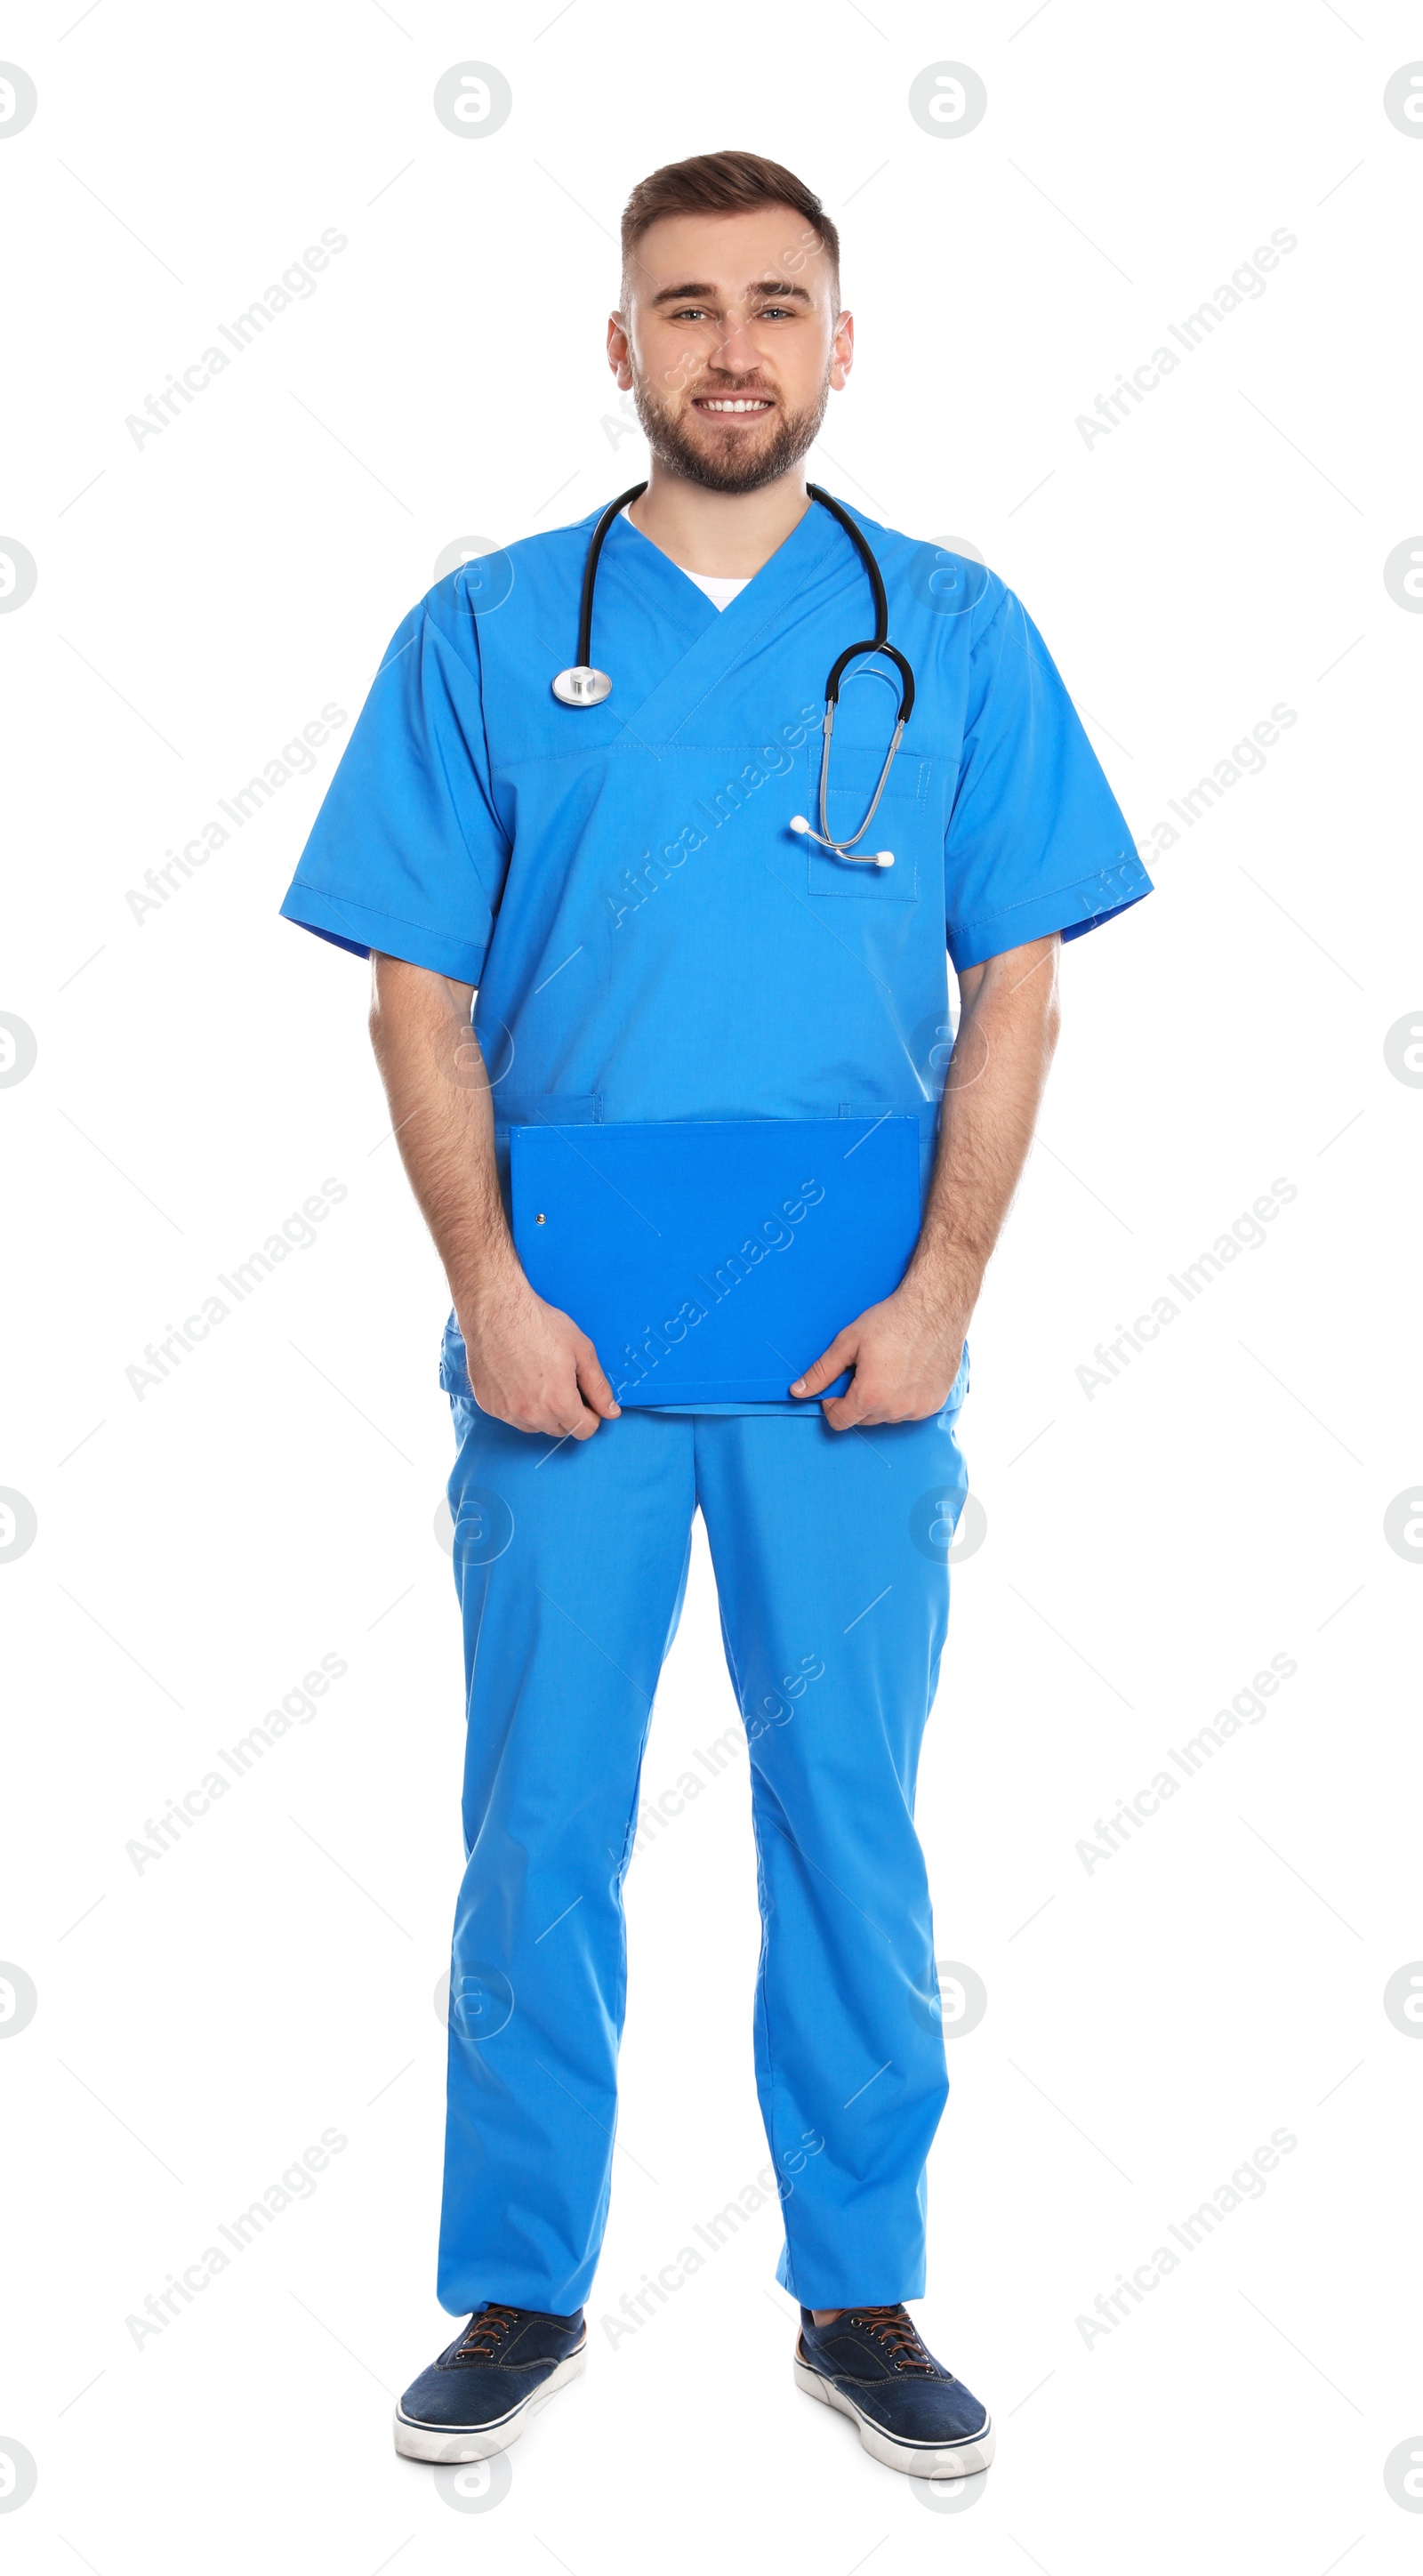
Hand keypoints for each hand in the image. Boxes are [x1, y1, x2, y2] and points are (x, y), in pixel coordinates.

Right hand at [457, 1268, 619, 1438]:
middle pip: (559, 1429)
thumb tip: (611, 1412)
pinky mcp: (488, 1404)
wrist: (496, 1311)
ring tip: (538, 1378)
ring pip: (533, 1425)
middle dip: (566, 1412)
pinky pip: (510, 1415)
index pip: (584, 1430)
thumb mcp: (582, 1351)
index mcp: (559, 1404)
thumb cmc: (539, 1325)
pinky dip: (516, 1403)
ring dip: (541, 1411)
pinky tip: (517, 1377)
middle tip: (561, 1381)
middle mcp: (532, 1415)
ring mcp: (507, 1412)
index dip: (591, 1414)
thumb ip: (599, 1387)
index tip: (585, 1398)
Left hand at [790, 1281, 966, 1429]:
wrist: (935, 1308)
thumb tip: (798, 1392)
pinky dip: (904, 1399)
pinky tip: (906, 1374)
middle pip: (863, 1420)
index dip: (832, 1405)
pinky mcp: (935, 1403)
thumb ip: (822, 1371)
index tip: (837, 1388)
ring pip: (887, 1417)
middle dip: (857, 1400)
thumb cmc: (892, 1320)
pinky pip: (911, 1412)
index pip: (839, 1421)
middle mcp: (895, 1409)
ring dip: (881, 1402)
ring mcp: (918, 1409)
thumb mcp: (848, 1342)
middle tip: (864, 1370)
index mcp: (870, 1396)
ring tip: (887, 1370)